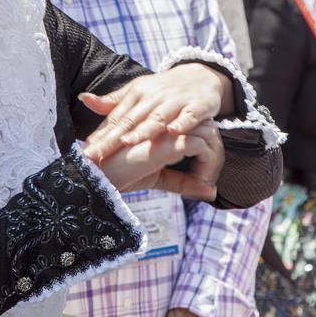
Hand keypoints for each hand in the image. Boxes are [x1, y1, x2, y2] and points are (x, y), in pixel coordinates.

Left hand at [80, 63, 232, 161]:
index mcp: (136, 94)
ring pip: (158, 117)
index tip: (86, 152)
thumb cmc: (162, 89)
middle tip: (97, 155)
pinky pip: (190, 116)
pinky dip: (183, 123)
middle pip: (131, 121)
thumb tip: (83, 99)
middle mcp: (153, 97)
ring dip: (144, 130)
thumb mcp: (136, 92)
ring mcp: (176, 101)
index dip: (100, 136)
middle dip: (113, 139)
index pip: (116, 119)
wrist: (200, 75)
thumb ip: (112, 101)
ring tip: (128, 142)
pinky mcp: (198, 106)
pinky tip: (174, 132)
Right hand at [95, 120, 223, 200]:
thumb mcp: (160, 178)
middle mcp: (166, 123)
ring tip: (205, 179)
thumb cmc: (124, 175)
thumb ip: (183, 181)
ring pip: (208, 133)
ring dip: (213, 158)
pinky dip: (207, 163)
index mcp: (161, 125)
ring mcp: (168, 130)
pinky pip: (202, 147)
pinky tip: (202, 181)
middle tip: (208, 177)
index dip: (206, 147)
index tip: (203, 173)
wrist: (100, 176)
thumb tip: (212, 192)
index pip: (196, 126)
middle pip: (206, 126)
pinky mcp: (169, 142)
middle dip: (215, 151)